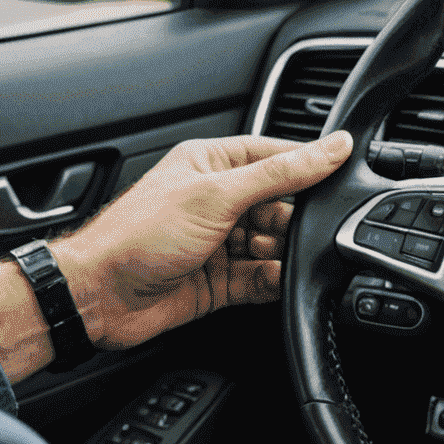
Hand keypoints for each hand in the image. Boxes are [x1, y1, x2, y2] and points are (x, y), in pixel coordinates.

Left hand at [54, 132, 352, 349]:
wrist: (99, 296)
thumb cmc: (137, 235)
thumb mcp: (218, 194)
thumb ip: (281, 173)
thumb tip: (331, 148)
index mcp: (213, 163)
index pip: (279, 155)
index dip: (310, 166)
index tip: (343, 176)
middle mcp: (218, 200)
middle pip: (283, 205)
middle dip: (295, 222)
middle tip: (297, 232)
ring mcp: (221, 242)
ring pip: (276, 245)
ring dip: (284, 255)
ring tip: (276, 260)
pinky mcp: (222, 279)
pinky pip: (264, 278)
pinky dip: (274, 281)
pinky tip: (274, 281)